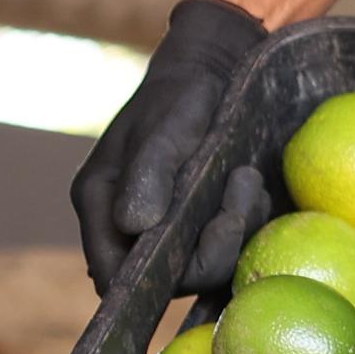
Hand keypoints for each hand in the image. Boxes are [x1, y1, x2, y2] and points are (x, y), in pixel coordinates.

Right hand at [72, 0, 271, 298]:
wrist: (215, 73)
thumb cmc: (179, 94)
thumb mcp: (163, 126)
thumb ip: (149, 173)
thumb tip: (136, 226)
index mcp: (102, 207)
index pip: (114, 274)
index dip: (150, 280)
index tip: (203, 240)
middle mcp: (132, 228)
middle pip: (169, 276)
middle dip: (212, 248)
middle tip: (239, 203)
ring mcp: (171, 228)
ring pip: (206, 264)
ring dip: (235, 229)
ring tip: (247, 177)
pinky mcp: (206, 224)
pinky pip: (229, 245)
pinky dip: (247, 221)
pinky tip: (252, 185)